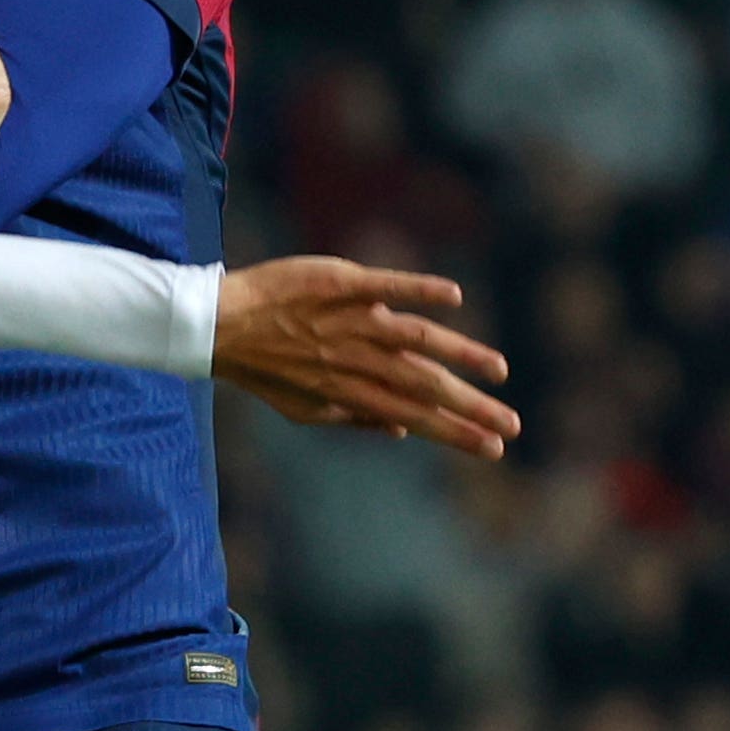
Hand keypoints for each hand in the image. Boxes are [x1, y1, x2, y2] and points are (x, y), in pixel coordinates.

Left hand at [213, 259, 519, 458]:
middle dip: (470, 408)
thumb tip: (403, 431)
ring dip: (460, 354)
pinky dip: (418, 289)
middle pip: (422, 386)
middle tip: (512, 425)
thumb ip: (353, 420)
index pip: (414, 416)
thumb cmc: (263, 368)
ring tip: (498, 370)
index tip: (494, 448)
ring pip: (414, 338)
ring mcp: (349, 319)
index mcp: (349, 392)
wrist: (217, 323)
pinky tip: (453, 296)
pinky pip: (384, 285)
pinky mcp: (340, 282)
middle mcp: (355, 358)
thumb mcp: (302, 409)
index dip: (455, 433)